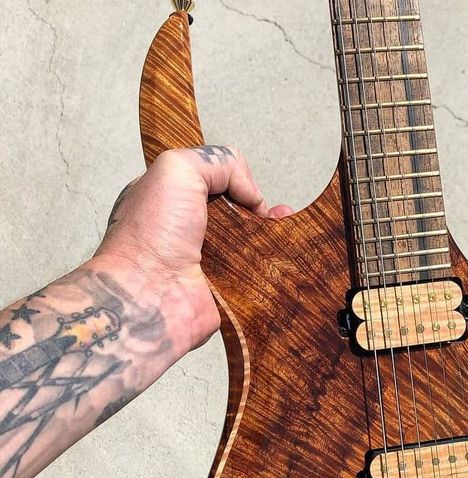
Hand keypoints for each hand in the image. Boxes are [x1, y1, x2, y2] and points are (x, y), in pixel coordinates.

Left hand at [96, 145, 291, 350]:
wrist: (148, 296)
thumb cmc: (150, 234)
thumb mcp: (176, 168)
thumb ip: (218, 162)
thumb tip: (251, 194)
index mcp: (170, 201)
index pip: (210, 183)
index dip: (233, 182)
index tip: (246, 190)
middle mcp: (188, 232)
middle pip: (235, 214)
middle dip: (258, 209)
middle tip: (271, 213)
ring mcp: (209, 264)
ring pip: (252, 244)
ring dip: (275, 235)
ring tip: (288, 228)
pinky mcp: (227, 292)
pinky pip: (260, 277)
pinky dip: (278, 265)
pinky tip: (290, 252)